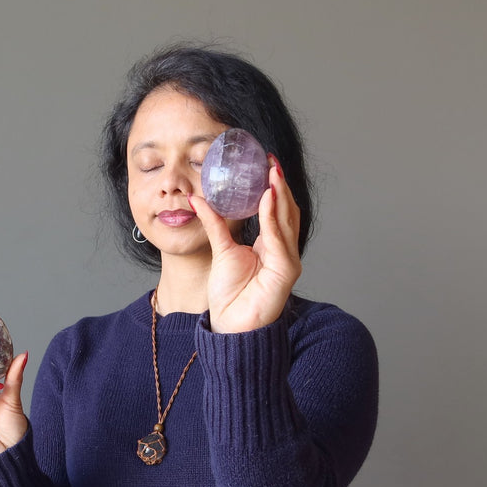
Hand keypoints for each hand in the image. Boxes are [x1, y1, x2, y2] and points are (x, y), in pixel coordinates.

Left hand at [191, 156, 301, 333]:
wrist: (231, 326)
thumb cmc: (230, 295)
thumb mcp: (221, 250)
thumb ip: (214, 224)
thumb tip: (198, 199)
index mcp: (271, 245)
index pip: (277, 211)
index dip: (273, 187)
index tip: (265, 164)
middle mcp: (283, 251)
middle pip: (286, 211)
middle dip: (280, 184)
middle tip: (270, 160)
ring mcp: (288, 260)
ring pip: (286, 220)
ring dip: (279, 194)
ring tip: (271, 171)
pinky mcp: (286, 270)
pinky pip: (278, 238)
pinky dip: (273, 217)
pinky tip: (267, 198)